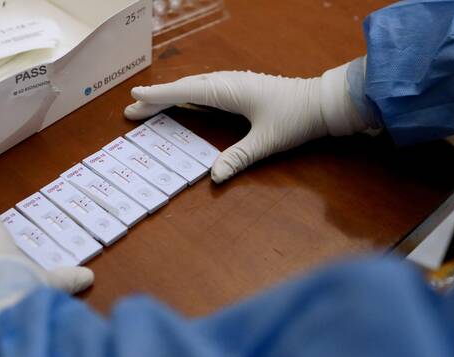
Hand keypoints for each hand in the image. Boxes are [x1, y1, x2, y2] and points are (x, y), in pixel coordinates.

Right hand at [125, 60, 378, 182]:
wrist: (323, 102)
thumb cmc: (297, 118)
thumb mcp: (267, 142)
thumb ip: (239, 158)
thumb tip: (213, 178)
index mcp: (229, 90)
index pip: (185, 92)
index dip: (158, 96)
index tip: (134, 97)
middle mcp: (228, 82)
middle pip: (184, 88)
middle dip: (157, 98)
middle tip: (131, 109)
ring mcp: (235, 83)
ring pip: (194, 87)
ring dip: (171, 96)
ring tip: (149, 105)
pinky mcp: (242, 88)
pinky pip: (206, 89)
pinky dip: (187, 95)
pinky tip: (183, 102)